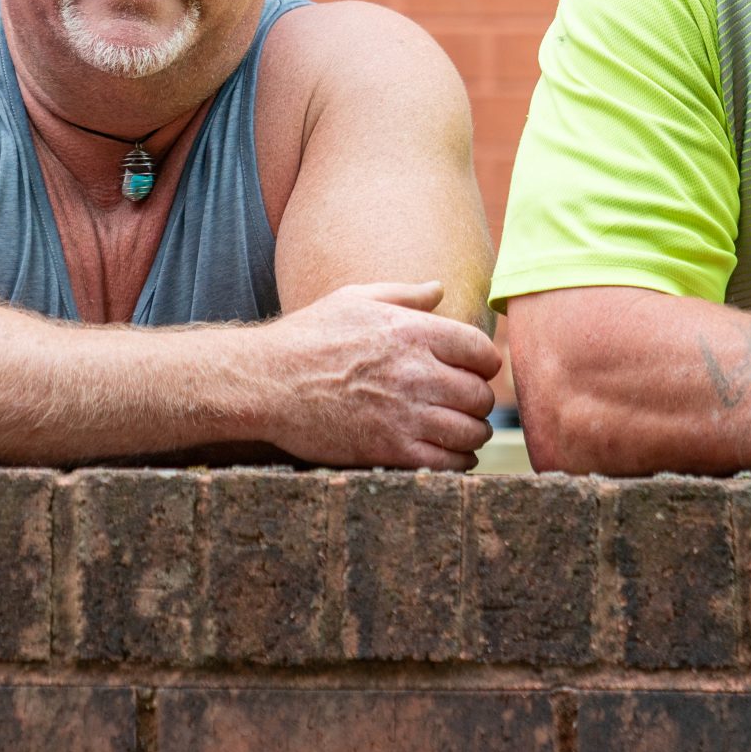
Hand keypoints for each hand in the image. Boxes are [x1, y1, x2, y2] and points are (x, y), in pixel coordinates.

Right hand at [255, 280, 502, 469]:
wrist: (266, 383)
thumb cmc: (307, 337)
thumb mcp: (354, 299)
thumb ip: (403, 294)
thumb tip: (439, 288)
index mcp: (412, 331)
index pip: (481, 351)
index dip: (484, 363)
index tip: (475, 371)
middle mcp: (415, 371)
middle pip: (480, 394)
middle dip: (477, 401)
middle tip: (464, 405)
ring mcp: (405, 414)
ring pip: (471, 431)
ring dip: (471, 433)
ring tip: (459, 431)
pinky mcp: (390, 450)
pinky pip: (448, 463)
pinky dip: (457, 462)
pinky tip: (447, 455)